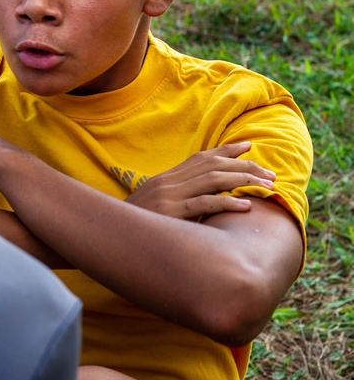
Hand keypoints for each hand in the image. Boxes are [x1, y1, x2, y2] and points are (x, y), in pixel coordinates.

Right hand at [125, 142, 275, 218]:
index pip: (201, 158)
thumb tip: (201, 203)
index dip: (226, 150)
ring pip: (213, 181)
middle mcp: (169, 182)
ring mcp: (169, 196)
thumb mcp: (155, 207)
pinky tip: (245, 206)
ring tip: (266, 186)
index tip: (248, 146)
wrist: (109, 234)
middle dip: (245, 168)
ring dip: (244, 182)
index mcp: (166, 179)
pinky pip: (203, 204)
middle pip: (213, 166)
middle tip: (270, 174)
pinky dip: (227, 203)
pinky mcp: (171, 213)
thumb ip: (176, 201)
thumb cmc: (134, 225)